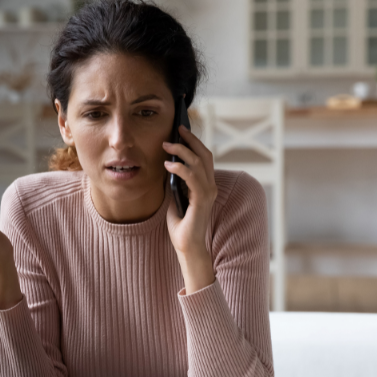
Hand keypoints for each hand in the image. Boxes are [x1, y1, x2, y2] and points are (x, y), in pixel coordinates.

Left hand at [163, 125, 217, 292]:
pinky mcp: (202, 200)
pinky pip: (192, 177)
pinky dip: (180, 168)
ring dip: (182, 151)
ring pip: (198, 163)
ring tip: (166, 145)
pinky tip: (168, 165)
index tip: (180, 132)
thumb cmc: (181, 225)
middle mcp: (210, 186)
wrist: (186, 246)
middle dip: (191, 140)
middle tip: (177, 130)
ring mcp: (208, 192)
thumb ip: (174, 182)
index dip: (194, 143)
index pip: (203, 158)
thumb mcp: (175, 197)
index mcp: (205, 184)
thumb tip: (166, 164)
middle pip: (204, 155)